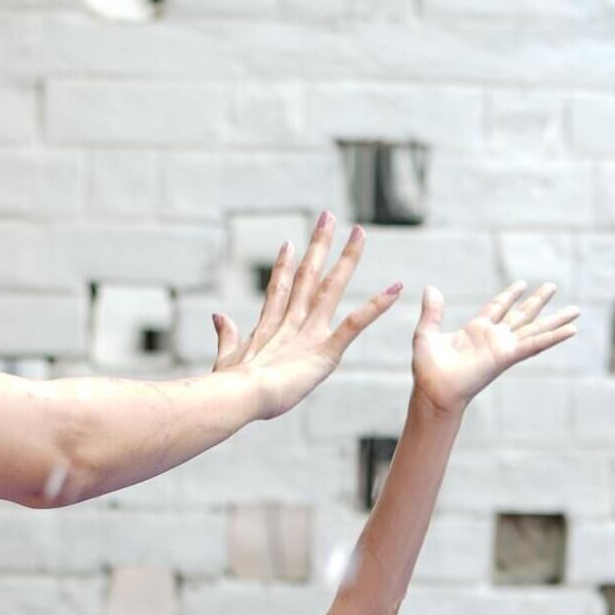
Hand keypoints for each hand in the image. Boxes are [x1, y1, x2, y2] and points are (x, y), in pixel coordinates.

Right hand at [210, 214, 399, 420]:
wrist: (236, 398)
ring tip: (359, 232)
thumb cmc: (228, 389)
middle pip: (308, 275)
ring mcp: (309, 333)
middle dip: (319, 244)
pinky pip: (355, 323)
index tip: (290, 242)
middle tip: (328, 216)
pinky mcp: (325, 351)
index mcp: (268, 328)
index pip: (281, 289)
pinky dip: (376, 306)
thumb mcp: (228, 359)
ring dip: (347, 259)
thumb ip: (226, 335)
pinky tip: (396, 289)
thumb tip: (218, 315)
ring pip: (331, 287)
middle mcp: (290, 322)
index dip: (285, 265)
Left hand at [409, 280, 579, 419]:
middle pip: (522, 315)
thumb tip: (431, 288)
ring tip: (576, 309)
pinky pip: (535, 345)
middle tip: (553, 286)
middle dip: (538, 300)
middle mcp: (494, 338)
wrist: (434, 391)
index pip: (497, 308)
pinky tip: (571, 331)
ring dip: (555, 320)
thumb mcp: (426, 333)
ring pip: (535, 329)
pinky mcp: (507, 356)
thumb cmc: (428, 370)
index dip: (509, 295)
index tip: (522, 283)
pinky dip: (553, 337)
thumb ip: (432, 312)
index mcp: (476, 331)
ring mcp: (503, 347)